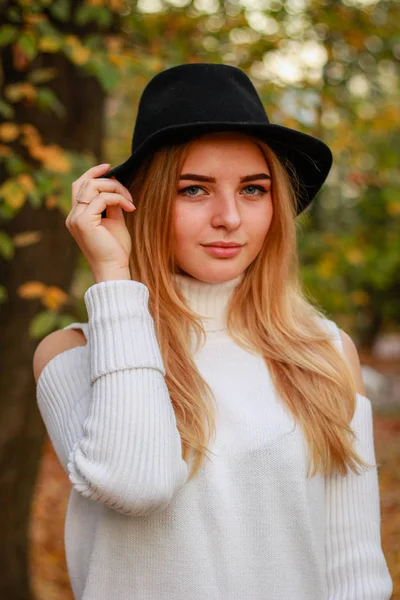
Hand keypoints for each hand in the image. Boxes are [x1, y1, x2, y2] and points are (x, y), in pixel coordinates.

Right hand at [66, 163, 135, 278]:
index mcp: (77, 216)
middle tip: (128, 194)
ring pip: (93, 187)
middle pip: (86, 182)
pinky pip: (102, 198)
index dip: (92, 173)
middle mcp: (73, 216)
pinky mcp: (84, 222)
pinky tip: (130, 207)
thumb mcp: (114, 221)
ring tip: (130, 201)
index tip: (109, 167)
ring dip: (116, 189)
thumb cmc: (116, 250)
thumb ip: (112, 204)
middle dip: (110, 181)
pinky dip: (118, 199)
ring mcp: (76, 219)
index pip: (80, 186)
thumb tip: (115, 184)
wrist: (114, 269)